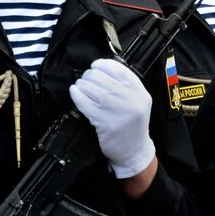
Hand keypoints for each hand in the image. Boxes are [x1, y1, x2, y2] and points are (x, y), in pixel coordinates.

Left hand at [69, 58, 155, 178]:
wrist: (134, 150)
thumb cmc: (132, 125)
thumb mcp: (137, 101)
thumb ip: (124, 85)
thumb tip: (101, 68)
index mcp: (139, 91)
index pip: (118, 69)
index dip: (102, 64)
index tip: (95, 66)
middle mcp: (130, 99)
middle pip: (101, 77)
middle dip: (89, 76)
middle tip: (86, 81)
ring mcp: (117, 111)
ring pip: (91, 88)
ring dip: (81, 85)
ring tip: (80, 87)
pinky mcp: (104, 122)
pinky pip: (84, 102)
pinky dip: (76, 95)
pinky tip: (75, 93)